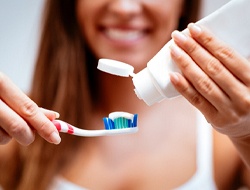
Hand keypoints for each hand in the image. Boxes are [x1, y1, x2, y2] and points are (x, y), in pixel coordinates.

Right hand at [0, 72, 60, 144]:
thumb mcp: (5, 90)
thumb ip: (27, 104)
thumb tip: (54, 117)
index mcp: (0, 83)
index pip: (28, 109)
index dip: (44, 126)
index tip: (57, 138)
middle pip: (18, 127)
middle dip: (29, 136)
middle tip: (29, 136)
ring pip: (3, 138)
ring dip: (8, 136)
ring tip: (1, 121)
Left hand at [169, 23, 249, 137]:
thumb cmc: (245, 96)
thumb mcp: (247, 79)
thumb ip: (232, 66)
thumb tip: (203, 44)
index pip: (227, 55)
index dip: (209, 41)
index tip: (193, 29)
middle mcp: (243, 95)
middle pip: (213, 67)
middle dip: (193, 49)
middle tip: (178, 36)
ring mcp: (230, 110)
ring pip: (203, 83)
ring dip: (185, 64)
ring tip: (174, 51)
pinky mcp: (216, 119)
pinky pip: (197, 100)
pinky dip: (183, 87)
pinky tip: (173, 75)